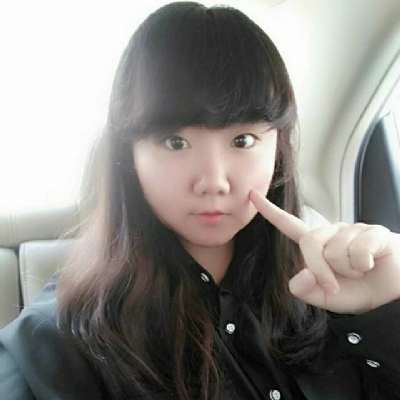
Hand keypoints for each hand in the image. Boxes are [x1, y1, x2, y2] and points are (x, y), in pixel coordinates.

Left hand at [249, 189, 399, 313]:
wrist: (394, 295)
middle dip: (321, 270)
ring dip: (348, 270)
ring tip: (361, 271)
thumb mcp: (328, 298)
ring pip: (336, 249)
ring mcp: (353, 230)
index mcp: (318, 245)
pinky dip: (364, 265)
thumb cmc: (360, 291)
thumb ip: (308, 291)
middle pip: (310, 242)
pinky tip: (373, 264)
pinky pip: (359, 249)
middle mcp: (333, 232)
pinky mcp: (374, 232)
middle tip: (335, 287)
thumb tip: (296, 279)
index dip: (270, 211)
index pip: (290, 226)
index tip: (251, 194)